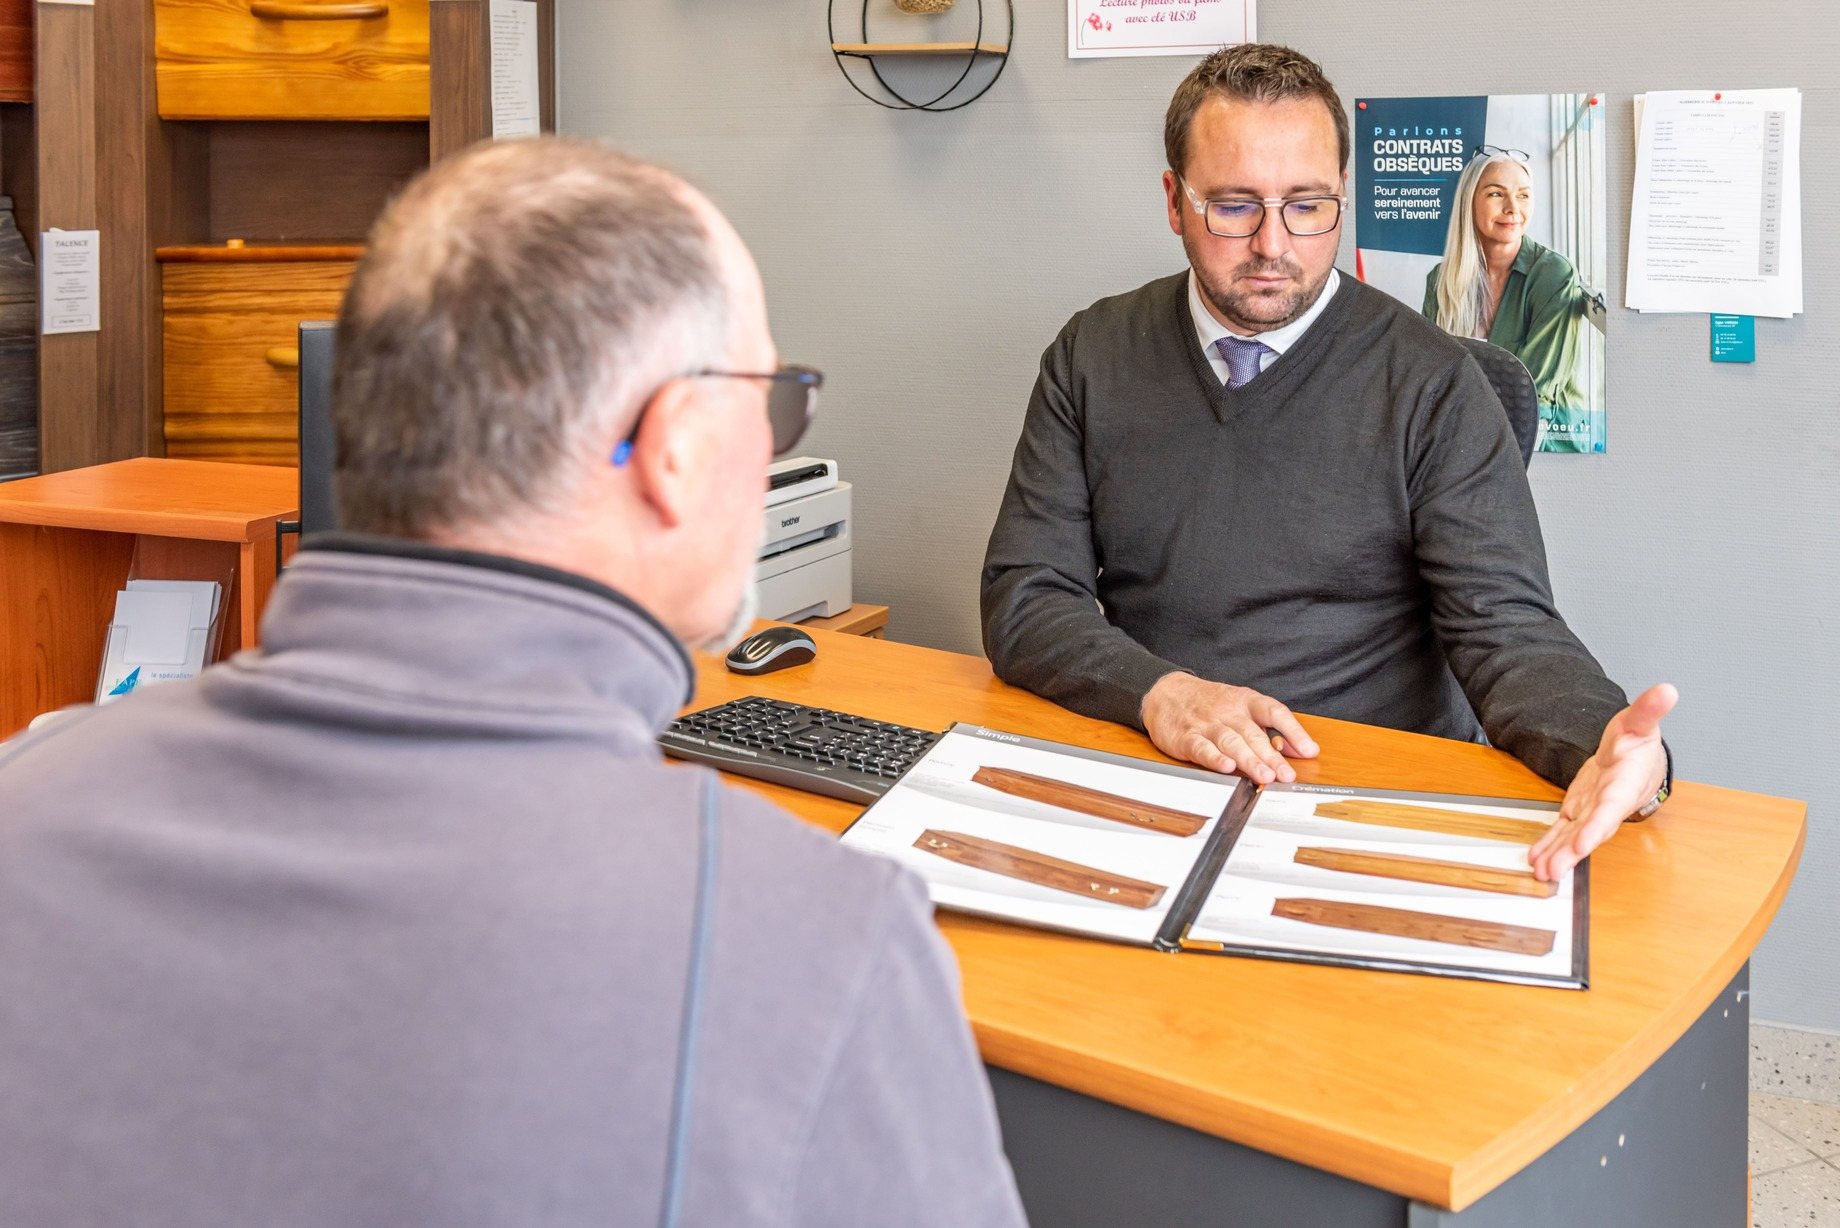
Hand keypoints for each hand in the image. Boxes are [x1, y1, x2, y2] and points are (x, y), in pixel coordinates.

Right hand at [1140, 672, 1318, 783]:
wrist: (1166, 693)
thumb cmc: (1208, 703)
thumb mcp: (1242, 707)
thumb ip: (1271, 729)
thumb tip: (1302, 749)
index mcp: (1246, 702)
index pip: (1274, 713)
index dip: (1294, 731)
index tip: (1308, 750)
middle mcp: (1228, 712)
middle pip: (1253, 734)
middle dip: (1272, 756)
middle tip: (1286, 775)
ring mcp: (1207, 724)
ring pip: (1231, 742)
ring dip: (1249, 759)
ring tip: (1264, 776)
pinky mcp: (1186, 737)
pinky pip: (1202, 747)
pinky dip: (1214, 758)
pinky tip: (1226, 767)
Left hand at [1529, 683, 1677, 882]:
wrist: (1637, 760)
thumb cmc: (1639, 744)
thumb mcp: (1640, 722)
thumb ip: (1649, 710)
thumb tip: (1666, 691)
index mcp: (1624, 785)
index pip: (1612, 809)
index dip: (1598, 827)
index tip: (1584, 843)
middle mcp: (1608, 805)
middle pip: (1590, 831)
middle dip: (1572, 852)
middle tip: (1553, 872)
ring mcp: (1592, 811)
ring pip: (1573, 836)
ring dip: (1557, 855)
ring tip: (1540, 874)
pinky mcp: (1578, 811)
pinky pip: (1562, 832)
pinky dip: (1550, 846)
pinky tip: (1536, 861)